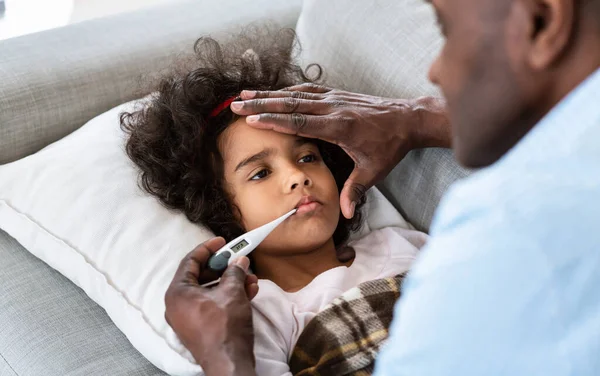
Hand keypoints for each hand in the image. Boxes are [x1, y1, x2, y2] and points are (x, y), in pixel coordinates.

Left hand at [165, 237, 257, 375]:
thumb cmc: (225, 327)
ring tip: (251, 279)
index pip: (190, 261)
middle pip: (201, 277)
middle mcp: (177, 305)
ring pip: (210, 292)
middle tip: (239, 260)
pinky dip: (228, 297)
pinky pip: (211, 305)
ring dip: (231, 283)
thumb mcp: (232, 292)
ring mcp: (187, 319)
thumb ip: (234, 272)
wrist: (228, 363)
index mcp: (177, 293)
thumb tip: (239, 261)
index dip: (208, 249)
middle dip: (224, 268)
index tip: (222, 242)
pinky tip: (249, 292)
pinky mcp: (199, 328)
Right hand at [230, 84, 450, 218]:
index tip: (252, 120)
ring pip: (296, 94)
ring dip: (270, 94)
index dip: (274, 121)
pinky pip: (307, 90)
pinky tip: (274, 93)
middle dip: (261, 104)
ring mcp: (335, 98)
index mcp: (340, 126)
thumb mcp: (374, 171)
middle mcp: (334, 108)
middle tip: (236, 105)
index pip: (300, 123)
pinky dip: (288, 91)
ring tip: (246, 95)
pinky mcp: (337, 95)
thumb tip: (344, 214)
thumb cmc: (390, 146)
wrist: (408, 119)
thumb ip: (355, 190)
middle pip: (291, 104)